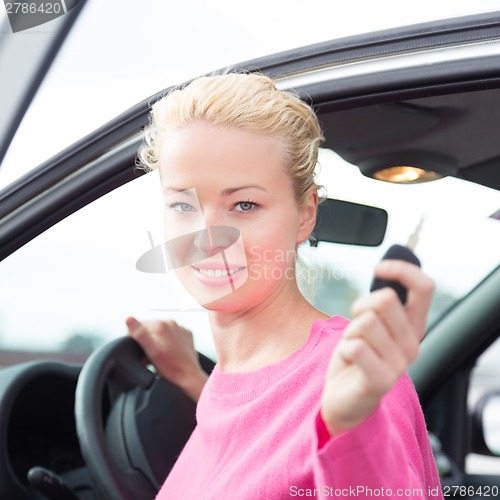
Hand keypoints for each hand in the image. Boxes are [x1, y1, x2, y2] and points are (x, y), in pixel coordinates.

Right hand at [126, 317, 207, 401]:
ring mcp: (180, 329)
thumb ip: (139, 334)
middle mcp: (172, 323)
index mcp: (161, 325)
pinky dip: (168, 342)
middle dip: (147, 339)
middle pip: (151, 328)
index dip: (135, 337)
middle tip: (148, 355)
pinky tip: (168, 353)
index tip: (139, 349)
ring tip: (158, 355)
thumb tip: (128, 319)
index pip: (139, 325)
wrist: (188, 376)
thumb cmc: (170, 367)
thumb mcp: (150, 351)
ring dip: (157, 340)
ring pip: (161, 331)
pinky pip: (172, 335)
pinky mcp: (186, 335)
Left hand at [320, 260, 433, 435]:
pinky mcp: (381, 381)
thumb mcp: (371, 324)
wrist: (346, 400)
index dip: (402, 270)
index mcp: (413, 328)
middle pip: (385, 299)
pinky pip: (355, 346)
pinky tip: (350, 362)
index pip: (424, 287)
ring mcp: (399, 364)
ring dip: (350, 332)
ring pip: (365, 322)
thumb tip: (386, 271)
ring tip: (354, 349)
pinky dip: (344, 349)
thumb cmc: (357, 356)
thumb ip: (381, 304)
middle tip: (356, 327)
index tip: (379, 268)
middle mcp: (412, 345)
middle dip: (361, 306)